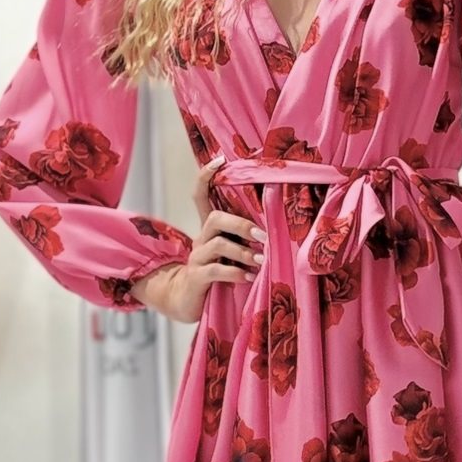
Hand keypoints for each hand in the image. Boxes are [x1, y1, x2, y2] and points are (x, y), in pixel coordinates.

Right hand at [133, 154, 265, 322]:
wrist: (186, 301)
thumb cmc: (216, 273)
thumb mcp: (228, 252)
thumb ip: (243, 239)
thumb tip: (275, 227)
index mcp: (208, 229)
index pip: (200, 194)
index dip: (206, 176)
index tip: (220, 160)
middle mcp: (200, 239)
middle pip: (215, 218)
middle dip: (242, 225)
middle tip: (263, 237)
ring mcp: (197, 258)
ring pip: (218, 244)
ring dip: (244, 252)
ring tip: (261, 261)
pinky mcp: (196, 278)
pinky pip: (216, 270)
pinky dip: (236, 273)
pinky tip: (249, 277)